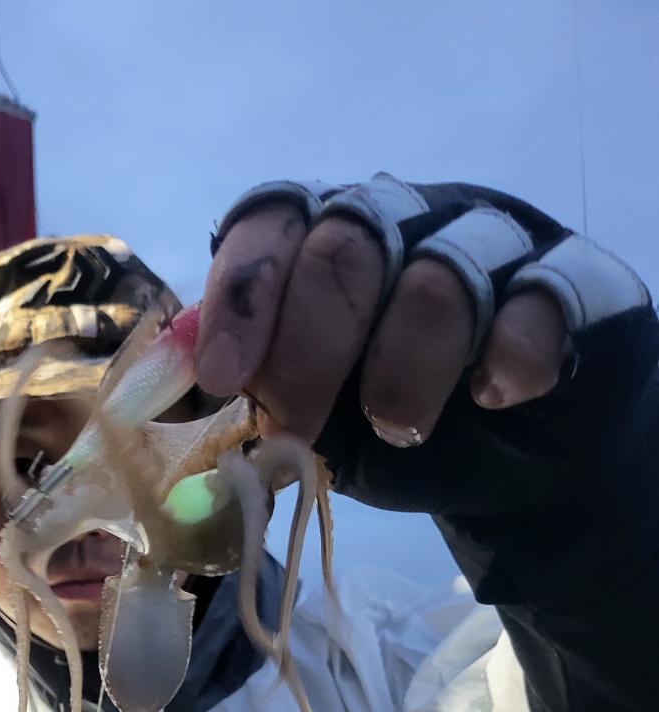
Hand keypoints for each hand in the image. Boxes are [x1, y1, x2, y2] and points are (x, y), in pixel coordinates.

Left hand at [196, 201, 566, 447]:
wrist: (508, 474)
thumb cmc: (391, 432)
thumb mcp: (304, 422)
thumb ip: (246, 393)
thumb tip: (158, 390)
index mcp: (323, 240)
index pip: (269, 222)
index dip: (241, 295)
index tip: (223, 379)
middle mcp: (401, 221)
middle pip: (343, 244)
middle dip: (309, 352)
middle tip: (300, 430)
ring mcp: (488, 243)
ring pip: (436, 277)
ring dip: (404, 374)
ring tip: (400, 429)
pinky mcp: (570, 284)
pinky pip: (540, 302)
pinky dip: (504, 361)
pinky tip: (491, 399)